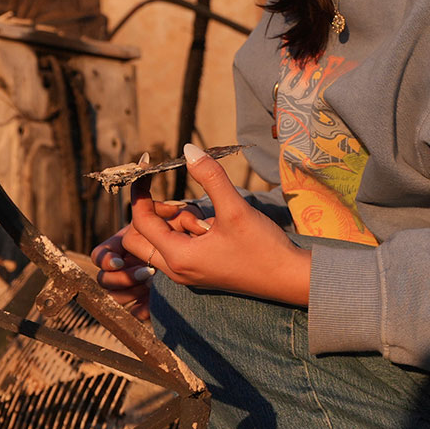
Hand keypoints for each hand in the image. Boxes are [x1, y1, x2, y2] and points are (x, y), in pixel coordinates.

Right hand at [92, 199, 211, 320]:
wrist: (201, 241)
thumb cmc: (187, 224)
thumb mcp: (178, 216)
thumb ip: (168, 215)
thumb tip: (166, 213)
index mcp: (123, 244)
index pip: (100, 255)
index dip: (106, 259)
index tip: (120, 262)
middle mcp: (125, 264)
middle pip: (104, 280)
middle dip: (120, 279)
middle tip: (146, 273)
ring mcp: (135, 282)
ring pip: (115, 297)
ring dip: (129, 293)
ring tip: (150, 285)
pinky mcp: (148, 297)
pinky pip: (135, 311)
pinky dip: (141, 310)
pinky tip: (154, 304)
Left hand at [122, 143, 310, 306]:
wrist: (289, 279)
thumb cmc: (263, 248)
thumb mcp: (235, 209)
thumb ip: (210, 177)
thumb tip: (188, 149)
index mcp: (178, 257)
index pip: (140, 221)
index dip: (141, 192)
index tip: (149, 169)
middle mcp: (176, 269)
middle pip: (140, 237)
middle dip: (154, 213)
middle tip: (181, 203)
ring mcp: (187, 272)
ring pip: (160, 241)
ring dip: (176, 222)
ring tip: (209, 220)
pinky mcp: (199, 270)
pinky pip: (178, 247)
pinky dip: (187, 231)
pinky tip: (214, 228)